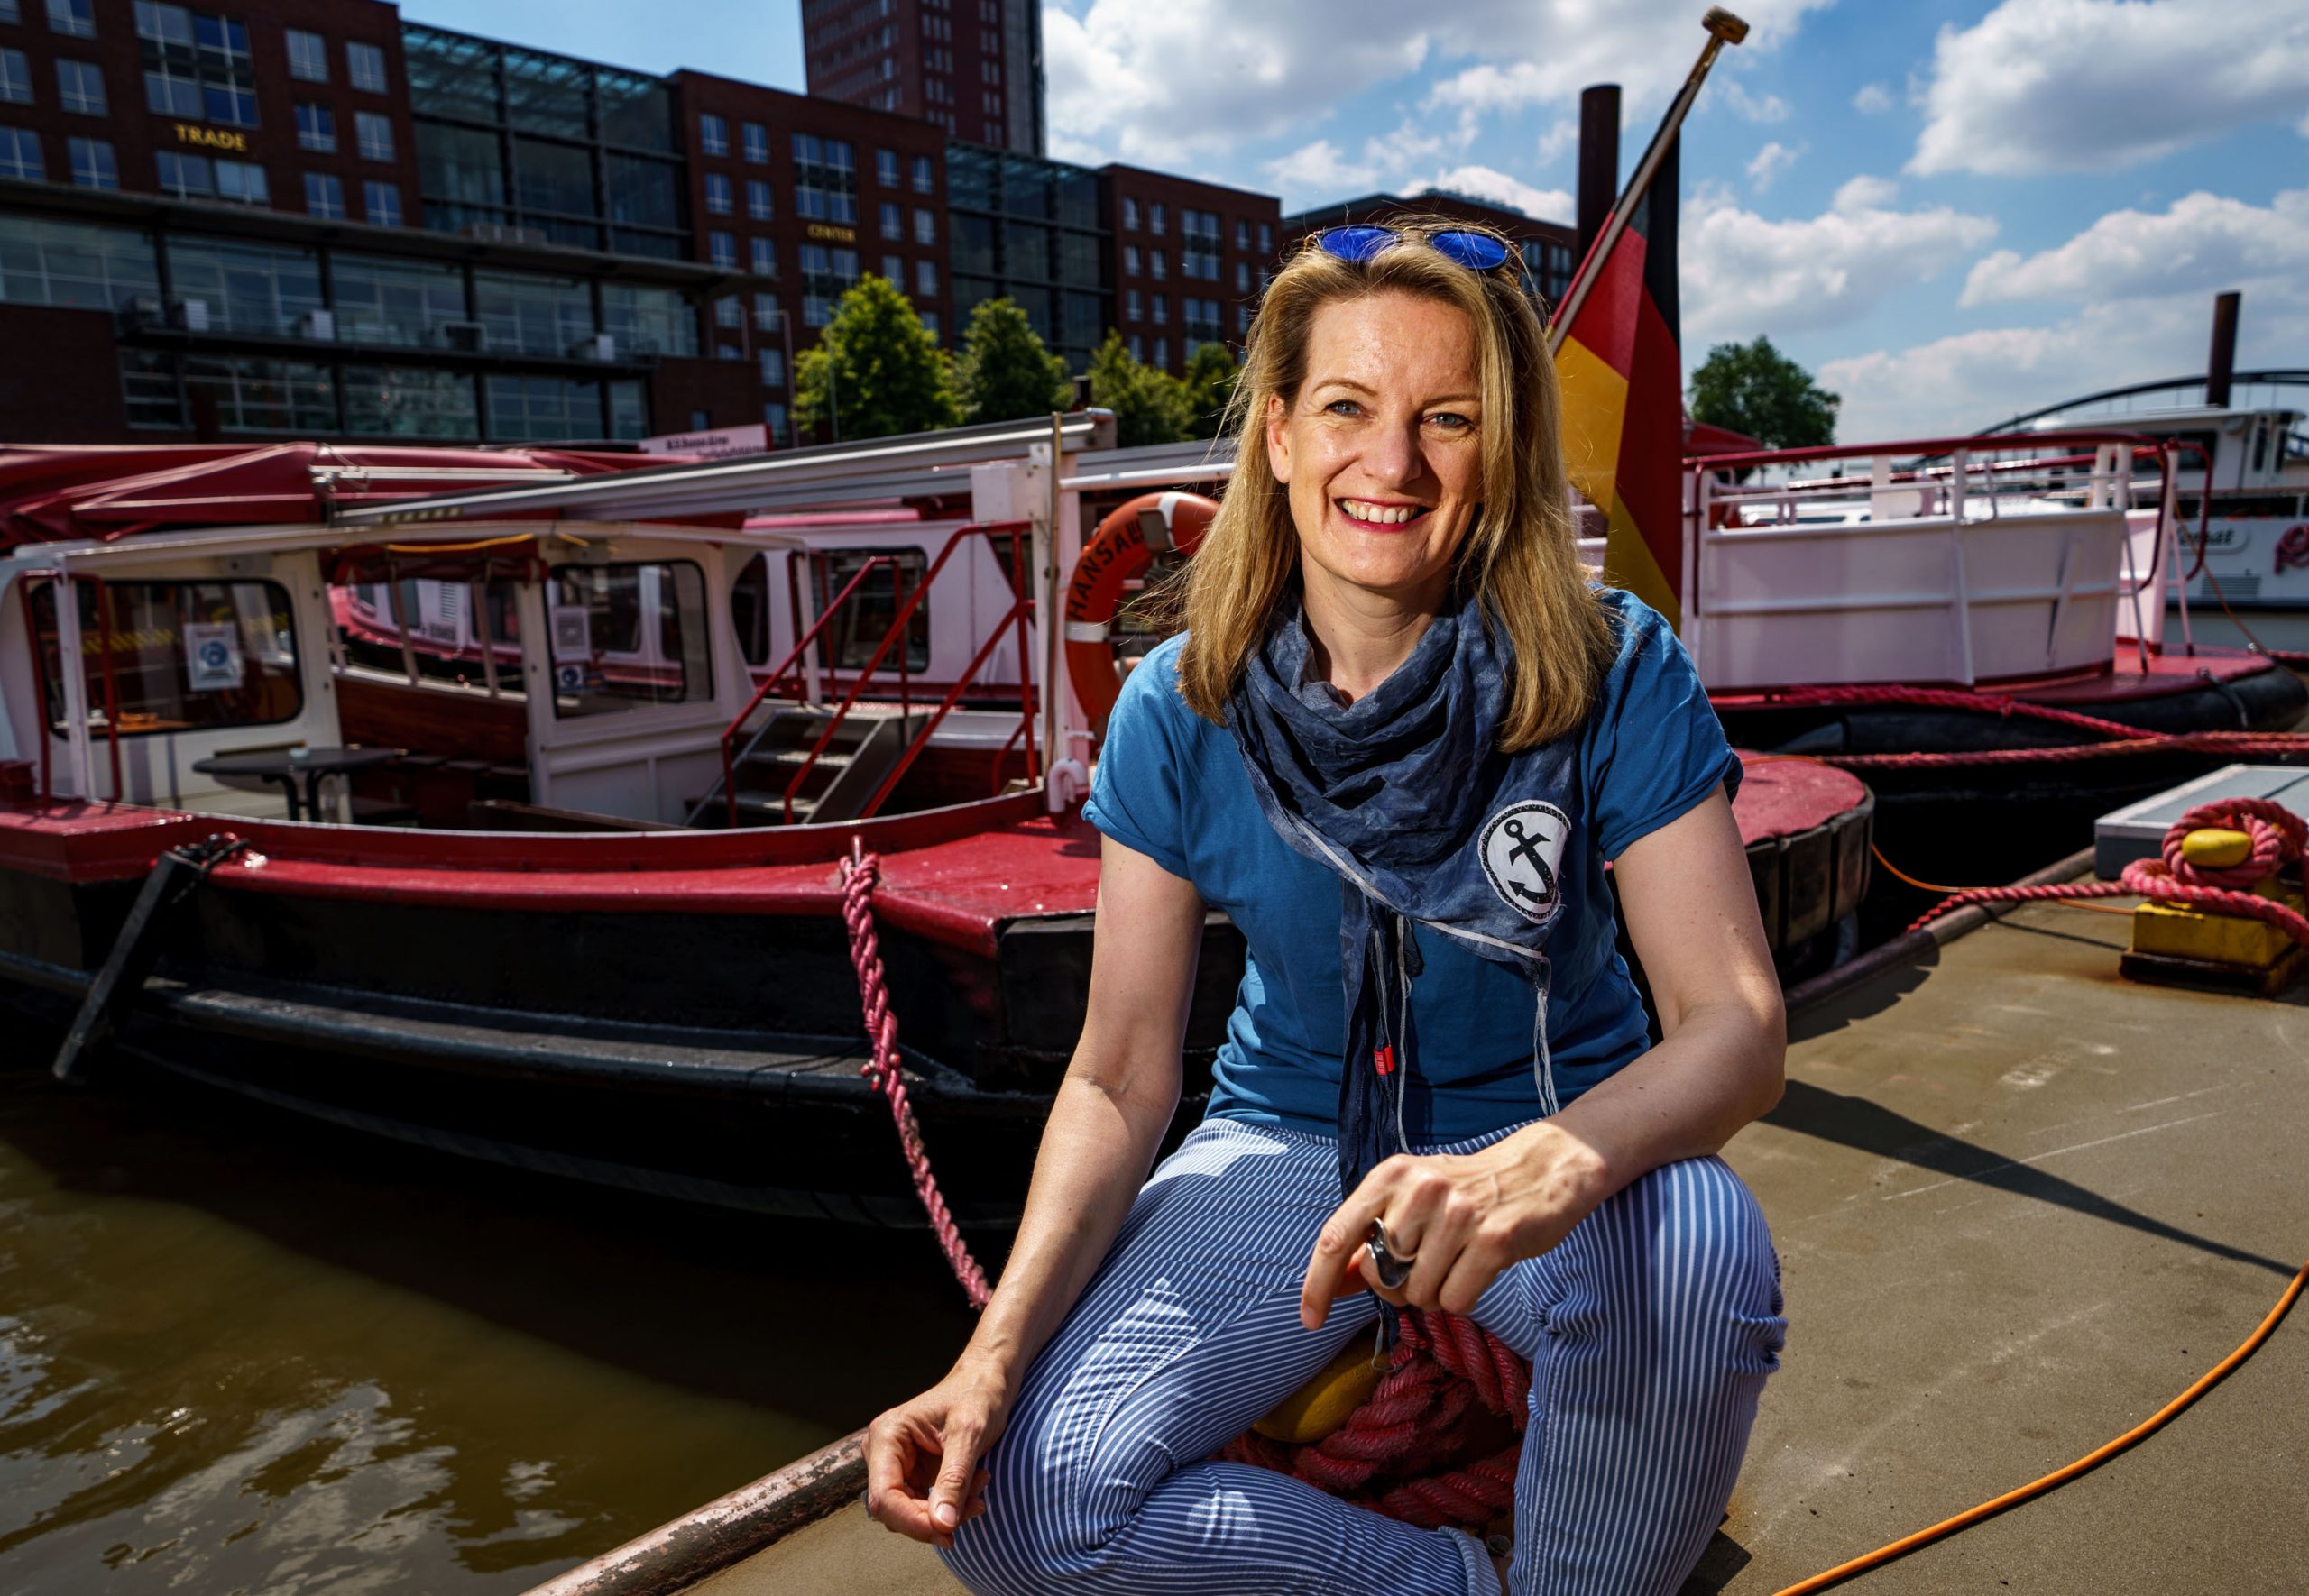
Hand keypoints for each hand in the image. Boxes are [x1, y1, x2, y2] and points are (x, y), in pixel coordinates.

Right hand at [863, 1353, 1012, 1549]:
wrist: (988, 1380)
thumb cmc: (978, 1395)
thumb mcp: (969, 1435)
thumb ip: (954, 1481)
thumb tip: (942, 1525)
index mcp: (887, 1435)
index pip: (884, 1497)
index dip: (912, 1521)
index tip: (948, 1532)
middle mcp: (884, 1451)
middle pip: (895, 1509)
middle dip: (934, 1517)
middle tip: (976, 1506)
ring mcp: (897, 1464)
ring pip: (910, 1512)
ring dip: (946, 1512)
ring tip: (980, 1487)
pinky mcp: (913, 1473)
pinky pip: (924, 1505)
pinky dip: (950, 1506)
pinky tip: (975, 1487)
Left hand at [1298, 1122, 1609, 1329]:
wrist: (1540, 1170)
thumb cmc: (1467, 1192)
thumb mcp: (1410, 1200)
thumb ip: (1370, 1240)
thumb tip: (1332, 1286)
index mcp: (1390, 1176)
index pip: (1335, 1237)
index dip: (1316, 1285)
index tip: (1310, 1319)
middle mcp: (1419, 1190)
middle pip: (1379, 1277)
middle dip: (1395, 1287)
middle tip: (1425, 1266)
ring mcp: (1457, 1214)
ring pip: (1417, 1294)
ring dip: (1434, 1293)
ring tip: (1457, 1262)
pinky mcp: (1493, 1240)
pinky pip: (1455, 1301)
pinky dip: (1462, 1298)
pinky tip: (1477, 1270)